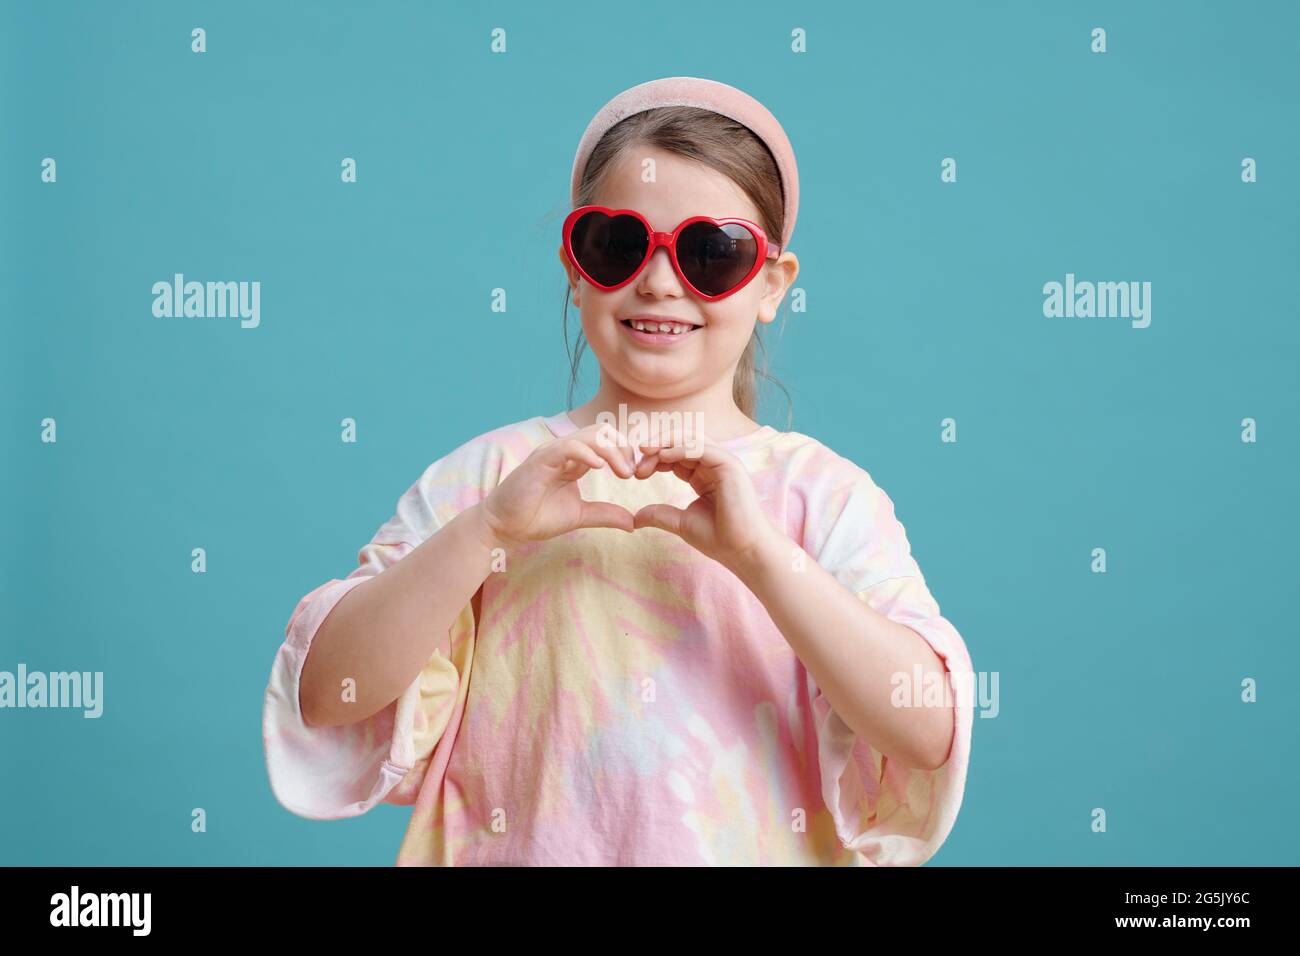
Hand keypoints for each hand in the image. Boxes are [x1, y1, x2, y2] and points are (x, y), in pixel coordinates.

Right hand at [480, 422, 637, 547]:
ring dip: (612, 451)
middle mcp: (565, 451)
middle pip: (603, 431)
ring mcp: (552, 453)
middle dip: (623, 448)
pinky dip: (587, 453)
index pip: (607, 440)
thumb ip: (605, 514)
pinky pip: (568, 447)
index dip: (625, 453)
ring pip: (590, 435)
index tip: (634, 475)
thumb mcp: (580, 515)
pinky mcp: (540, 461)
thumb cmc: (536, 517)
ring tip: (622, 473)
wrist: (505, 527)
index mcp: (575, 459)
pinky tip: (599, 467)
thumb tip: (633, 523)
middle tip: (631, 473)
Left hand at [631, 434, 784, 572]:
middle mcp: (715, 464)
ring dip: (665, 442)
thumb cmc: (719, 538)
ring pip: (691, 439)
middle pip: (682, 442)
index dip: (655, 458)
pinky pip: (700, 448)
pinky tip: (662, 456)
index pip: (676, 455)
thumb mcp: (680, 523)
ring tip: (644, 450)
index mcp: (704, 475)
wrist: (742, 551)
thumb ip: (659, 515)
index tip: (636, 472)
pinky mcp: (730, 465)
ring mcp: (724, 462)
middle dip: (657, 446)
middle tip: (637, 456)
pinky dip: (679, 449)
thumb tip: (634, 518)